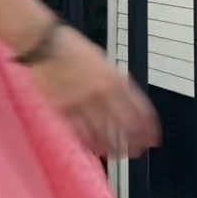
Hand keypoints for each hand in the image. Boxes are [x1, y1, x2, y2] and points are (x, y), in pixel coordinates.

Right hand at [24, 24, 159, 159]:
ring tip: (120, 154)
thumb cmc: (70, 46)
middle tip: (139, 150)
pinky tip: (97, 149)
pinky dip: (92, 144)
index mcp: (114, 79)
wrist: (44, 44)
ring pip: (104, 134)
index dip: (148, 128)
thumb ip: (113, 77)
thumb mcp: (101, 58)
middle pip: (126, 126)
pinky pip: (82, 133)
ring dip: (115, 147)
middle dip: (135, 142)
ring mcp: (83, 103)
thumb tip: (124, 90)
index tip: (151, 137)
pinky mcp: (64, 109)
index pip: (139, 110)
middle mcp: (102, 94)